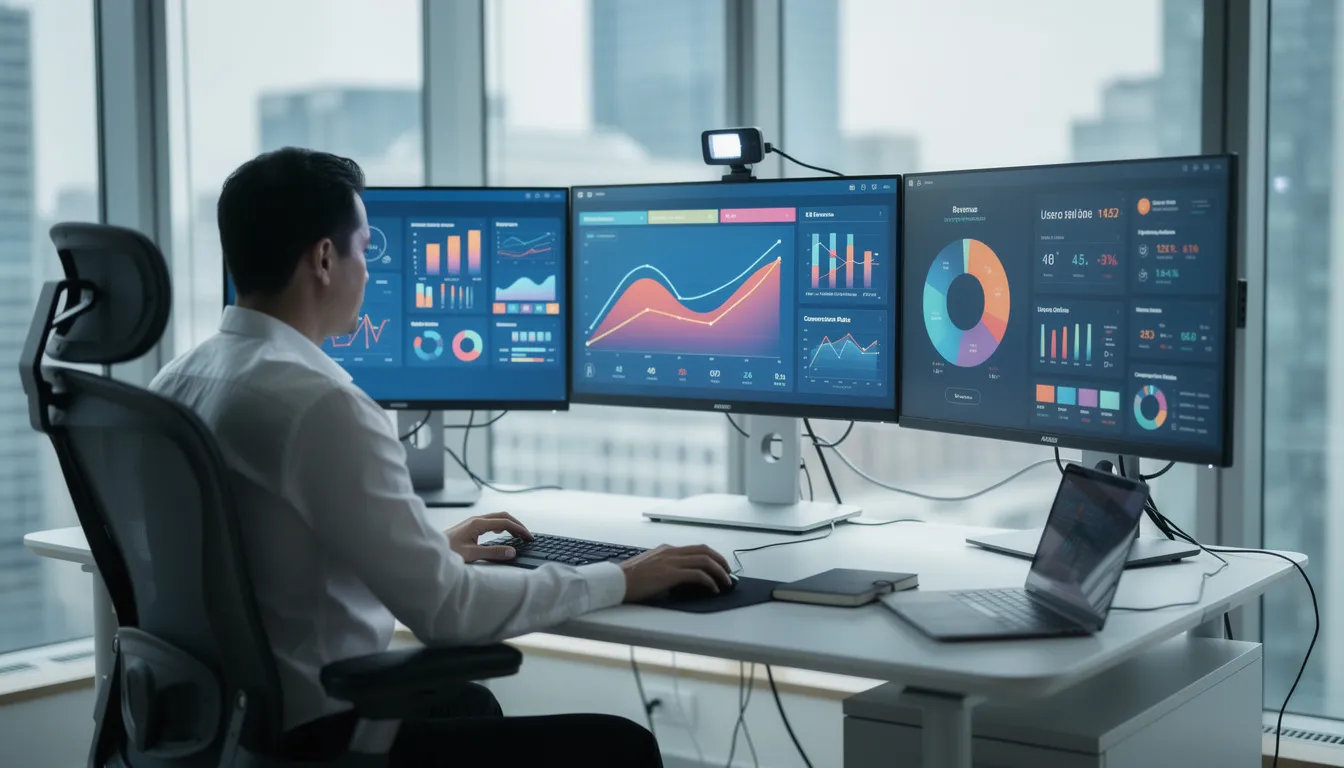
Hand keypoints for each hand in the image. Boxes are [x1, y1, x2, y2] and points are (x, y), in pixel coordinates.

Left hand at [445, 512, 531, 562]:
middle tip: (527, 535)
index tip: (529, 537)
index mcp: (478, 523)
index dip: (519, 529)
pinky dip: (501, 525)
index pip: (505, 522)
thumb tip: (512, 551)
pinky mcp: (469, 527)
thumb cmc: (447, 551)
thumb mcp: (472, 554)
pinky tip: (502, 533)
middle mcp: (476, 520)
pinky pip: (490, 522)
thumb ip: (493, 552)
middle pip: (502, 516)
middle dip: (517, 524)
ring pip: (496, 518)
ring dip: (509, 524)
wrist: (429, 550)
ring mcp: (472, 522)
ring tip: (518, 534)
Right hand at [619, 544, 733, 601]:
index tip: (718, 566)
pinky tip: (713, 589)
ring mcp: (671, 561)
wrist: (615, 582)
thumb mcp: (650, 569)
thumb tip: (680, 581)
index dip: (711, 556)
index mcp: (666, 550)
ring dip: (720, 572)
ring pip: (705, 561)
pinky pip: (698, 575)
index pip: (695, 548)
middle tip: (728, 572)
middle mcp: (671, 552)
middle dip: (721, 561)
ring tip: (726, 583)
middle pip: (705, 551)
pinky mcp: (671, 574)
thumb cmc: (628, 580)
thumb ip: (665, 569)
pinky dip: (710, 582)